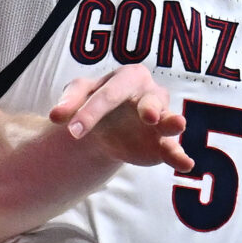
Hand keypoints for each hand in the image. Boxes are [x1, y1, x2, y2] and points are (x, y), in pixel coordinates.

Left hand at [49, 67, 192, 170]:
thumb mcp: (79, 95)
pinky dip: (179, 156)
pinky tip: (186, 165)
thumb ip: (68, 103)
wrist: (108, 129)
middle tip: (147, 116)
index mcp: (128, 77)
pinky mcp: (163, 144)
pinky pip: (173, 149)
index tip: (72, 131)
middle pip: (147, 102)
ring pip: (169, 121)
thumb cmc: (94, 102)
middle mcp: (151, 95)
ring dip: (172, 123)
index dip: (91, 111)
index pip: (109, 93)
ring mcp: (161, 120)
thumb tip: (55, 116)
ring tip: (178, 125)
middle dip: (148, 108)